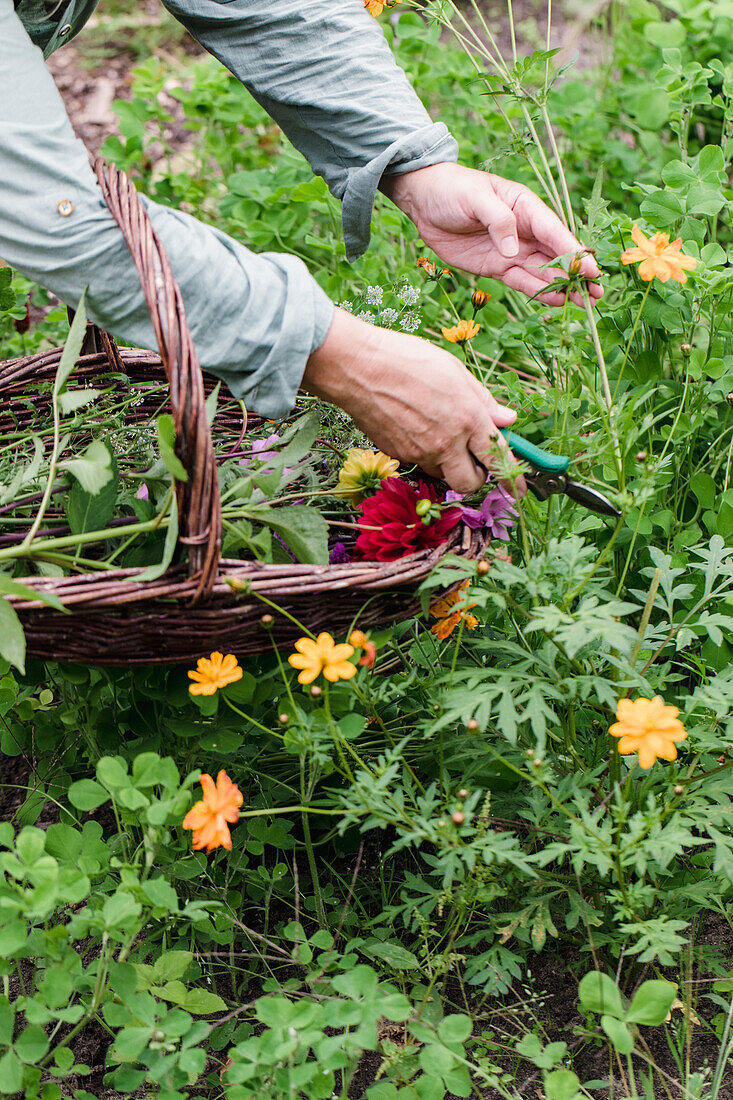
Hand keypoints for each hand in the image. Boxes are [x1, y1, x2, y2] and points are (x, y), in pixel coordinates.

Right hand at [303, 307, 526, 496]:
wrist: (358, 367)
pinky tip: (413, 424)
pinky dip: (423, 451)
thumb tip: (507, 420)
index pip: (498, 457)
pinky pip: (418, 461)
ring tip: (436, 429)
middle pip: (470, 483)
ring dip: (447, 462)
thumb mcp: (455, 371)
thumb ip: (483, 400)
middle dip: (477, 478)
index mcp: (468, 417)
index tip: (519, 489)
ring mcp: (419, 451)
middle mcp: (446, 441)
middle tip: (474, 462)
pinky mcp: (398, 454)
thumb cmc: (407, 360)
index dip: (512, 477)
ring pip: (442, 472)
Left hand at [382, 163, 601, 306]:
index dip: (574, 252)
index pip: (554, 232)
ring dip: (563, 287)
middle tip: (598, 293)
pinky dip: (539, 293)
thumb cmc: (452, 190)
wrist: (424, 202)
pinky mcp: (497, 267)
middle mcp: (524, 231)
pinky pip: (522, 282)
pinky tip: (556, 302)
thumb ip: (497, 220)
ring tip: (583, 303)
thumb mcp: (475, 198)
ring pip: (543, 272)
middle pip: (556, 255)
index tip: (591, 269)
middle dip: (577, 274)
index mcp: (525, 207)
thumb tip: (513, 251)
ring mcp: (512, 251)